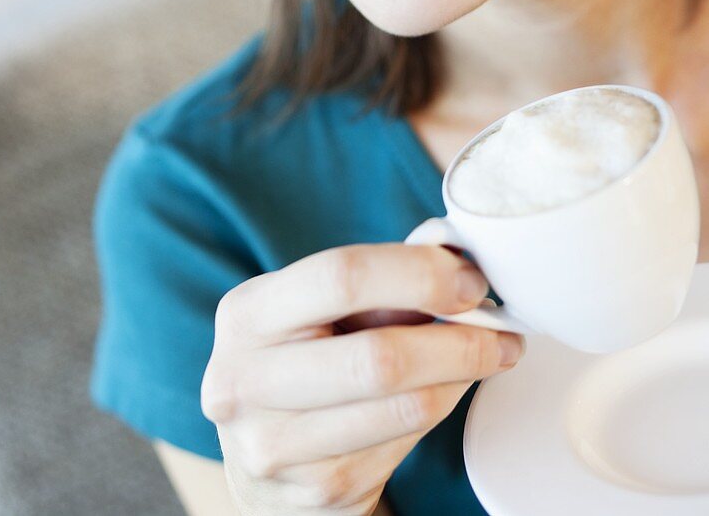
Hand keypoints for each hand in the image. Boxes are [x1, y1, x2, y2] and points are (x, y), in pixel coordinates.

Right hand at [201, 243, 525, 515]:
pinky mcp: (315, 494)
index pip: (341, 277)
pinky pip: (405, 446)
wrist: (262, 458)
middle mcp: (244, 383)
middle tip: (501, 331)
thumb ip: (381, 278)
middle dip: (459, 341)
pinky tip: (445, 391)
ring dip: (462, 378)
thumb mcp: (320, 307)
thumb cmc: (304, 357)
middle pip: (378, 357)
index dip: (419, 274)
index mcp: (246, 314)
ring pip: (403, 408)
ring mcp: (274, 448)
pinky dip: (440, 412)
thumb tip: (455, 253)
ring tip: (488, 355)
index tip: (471, 279)